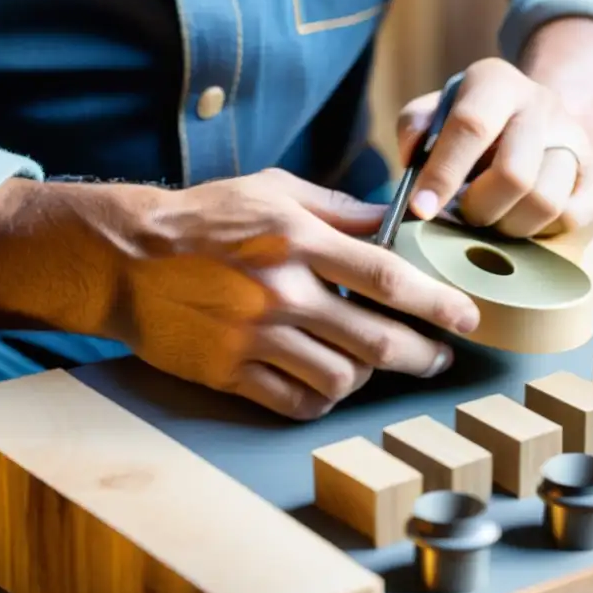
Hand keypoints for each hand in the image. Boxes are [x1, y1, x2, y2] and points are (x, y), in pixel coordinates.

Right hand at [111, 169, 480, 419]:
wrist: (126, 258)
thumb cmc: (205, 218)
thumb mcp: (272, 190)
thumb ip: (336, 207)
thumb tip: (394, 219)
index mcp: (297, 239)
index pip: (386, 276)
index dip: (436, 301)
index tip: (466, 316)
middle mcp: (281, 291)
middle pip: (375, 340)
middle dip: (422, 354)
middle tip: (438, 357)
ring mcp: (253, 337)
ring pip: (340, 379)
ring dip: (369, 378)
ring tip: (375, 366)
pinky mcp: (229, 371)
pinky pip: (295, 402)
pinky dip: (322, 400)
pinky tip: (329, 385)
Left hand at [397, 58, 592, 237]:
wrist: (534, 117)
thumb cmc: (470, 122)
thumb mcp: (434, 111)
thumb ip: (414, 127)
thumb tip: (413, 160)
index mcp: (496, 82)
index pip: (470, 126)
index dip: (442, 174)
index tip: (421, 209)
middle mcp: (541, 103)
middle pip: (514, 174)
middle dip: (479, 208)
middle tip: (463, 213)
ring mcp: (575, 137)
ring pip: (546, 202)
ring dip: (509, 224)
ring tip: (492, 216)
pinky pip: (573, 216)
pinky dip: (541, 230)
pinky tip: (520, 217)